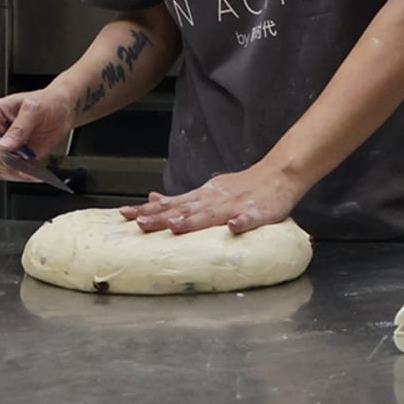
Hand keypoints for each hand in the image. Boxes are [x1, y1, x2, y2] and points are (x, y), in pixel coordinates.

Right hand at [0, 82, 73, 182]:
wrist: (63, 112)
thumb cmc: (47, 102)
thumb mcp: (34, 108)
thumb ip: (19, 127)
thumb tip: (5, 145)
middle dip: (0, 158)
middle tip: (17, 155)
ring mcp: (4, 146)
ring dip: (11, 168)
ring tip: (28, 162)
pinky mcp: (15, 158)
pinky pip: (9, 172)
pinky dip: (20, 175)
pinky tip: (32, 169)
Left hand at [119, 163, 298, 235]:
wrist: (279, 175)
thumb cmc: (243, 187)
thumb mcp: (208, 190)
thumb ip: (182, 199)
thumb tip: (153, 199)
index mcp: (203, 197)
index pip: (171, 205)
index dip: (148, 210)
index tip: (125, 215)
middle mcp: (215, 200)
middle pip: (184, 210)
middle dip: (161, 217)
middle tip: (139, 223)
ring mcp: (236, 206)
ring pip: (211, 215)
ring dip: (192, 221)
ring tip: (175, 227)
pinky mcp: (258, 212)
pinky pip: (249, 219)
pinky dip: (241, 223)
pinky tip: (233, 228)